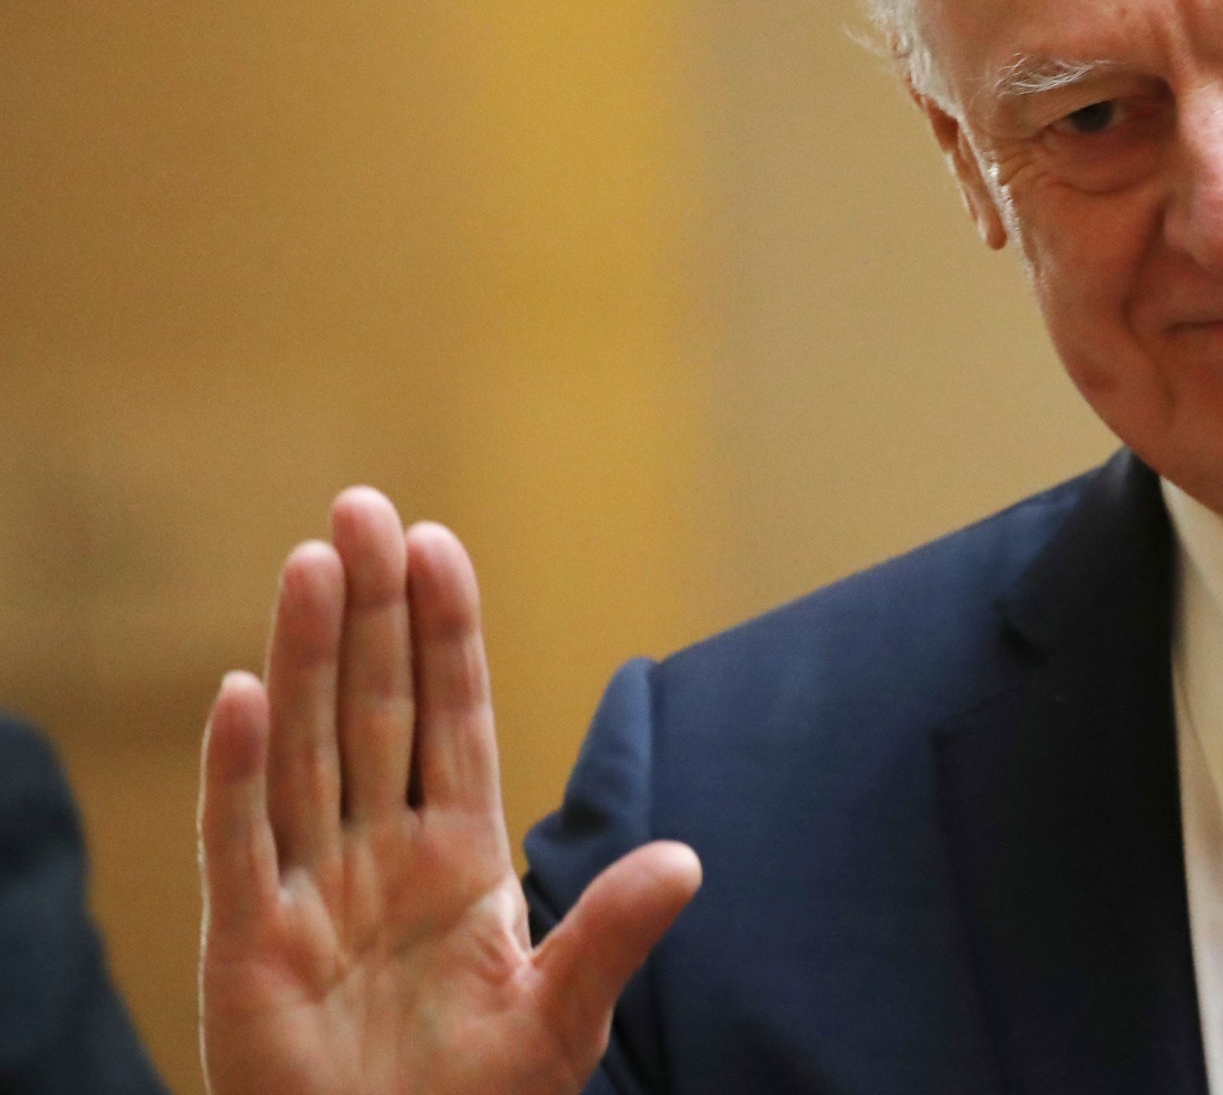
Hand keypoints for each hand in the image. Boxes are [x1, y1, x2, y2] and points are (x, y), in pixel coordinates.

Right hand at [197, 488, 699, 1094]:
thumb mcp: (563, 1014)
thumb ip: (611, 933)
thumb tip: (688, 859)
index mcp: (461, 857)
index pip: (453, 719)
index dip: (443, 633)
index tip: (438, 544)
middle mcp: (382, 855)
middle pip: (374, 709)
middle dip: (371, 610)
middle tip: (363, 507)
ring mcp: (312, 893)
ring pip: (308, 750)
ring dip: (307, 657)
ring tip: (314, 561)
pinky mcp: (249, 949)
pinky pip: (240, 845)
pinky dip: (235, 772)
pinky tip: (238, 694)